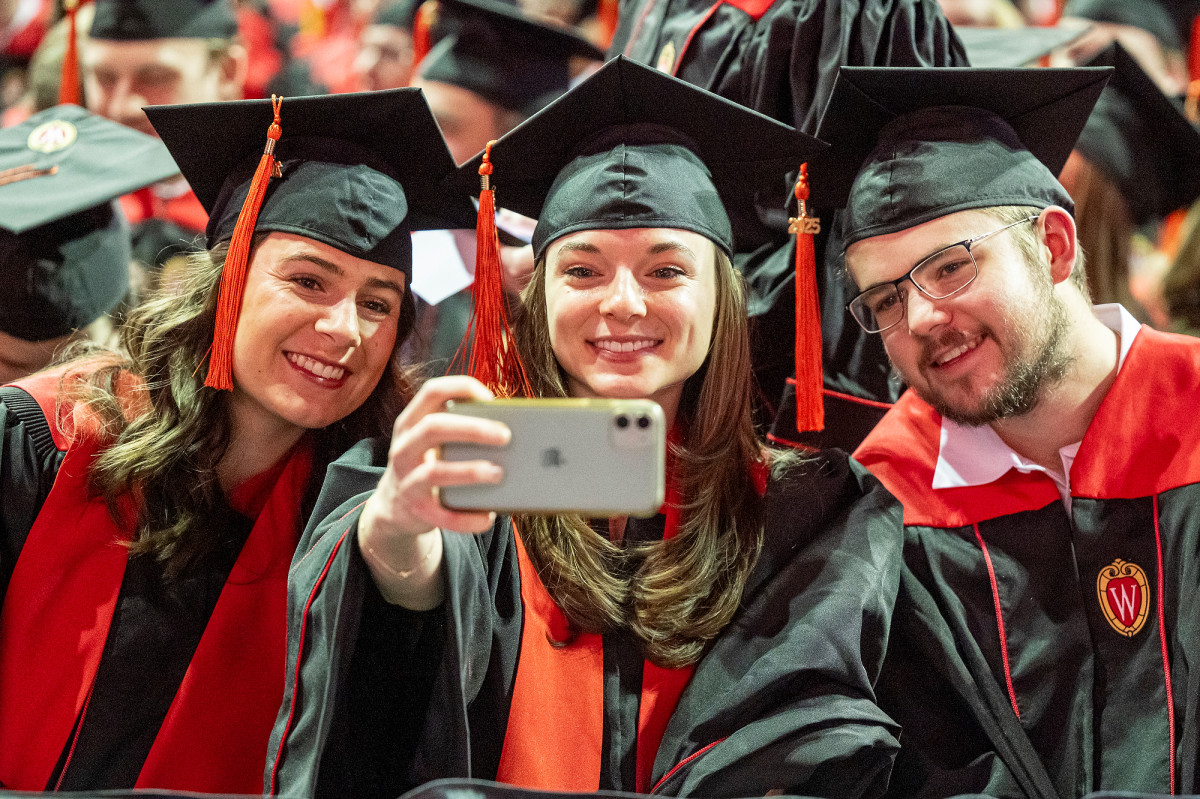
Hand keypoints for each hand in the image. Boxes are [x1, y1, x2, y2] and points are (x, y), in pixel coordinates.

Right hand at [358, 375, 509, 606]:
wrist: (395, 507)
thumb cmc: (429, 464)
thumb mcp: (433, 441)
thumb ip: (460, 429)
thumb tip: (513, 426)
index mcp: (412, 423)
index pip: (431, 392)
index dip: (461, 388)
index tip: (489, 398)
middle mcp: (405, 448)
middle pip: (433, 428)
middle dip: (471, 429)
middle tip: (506, 435)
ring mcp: (407, 481)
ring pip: (435, 472)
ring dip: (470, 472)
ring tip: (499, 473)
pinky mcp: (417, 511)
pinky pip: (443, 516)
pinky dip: (468, 518)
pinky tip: (488, 516)